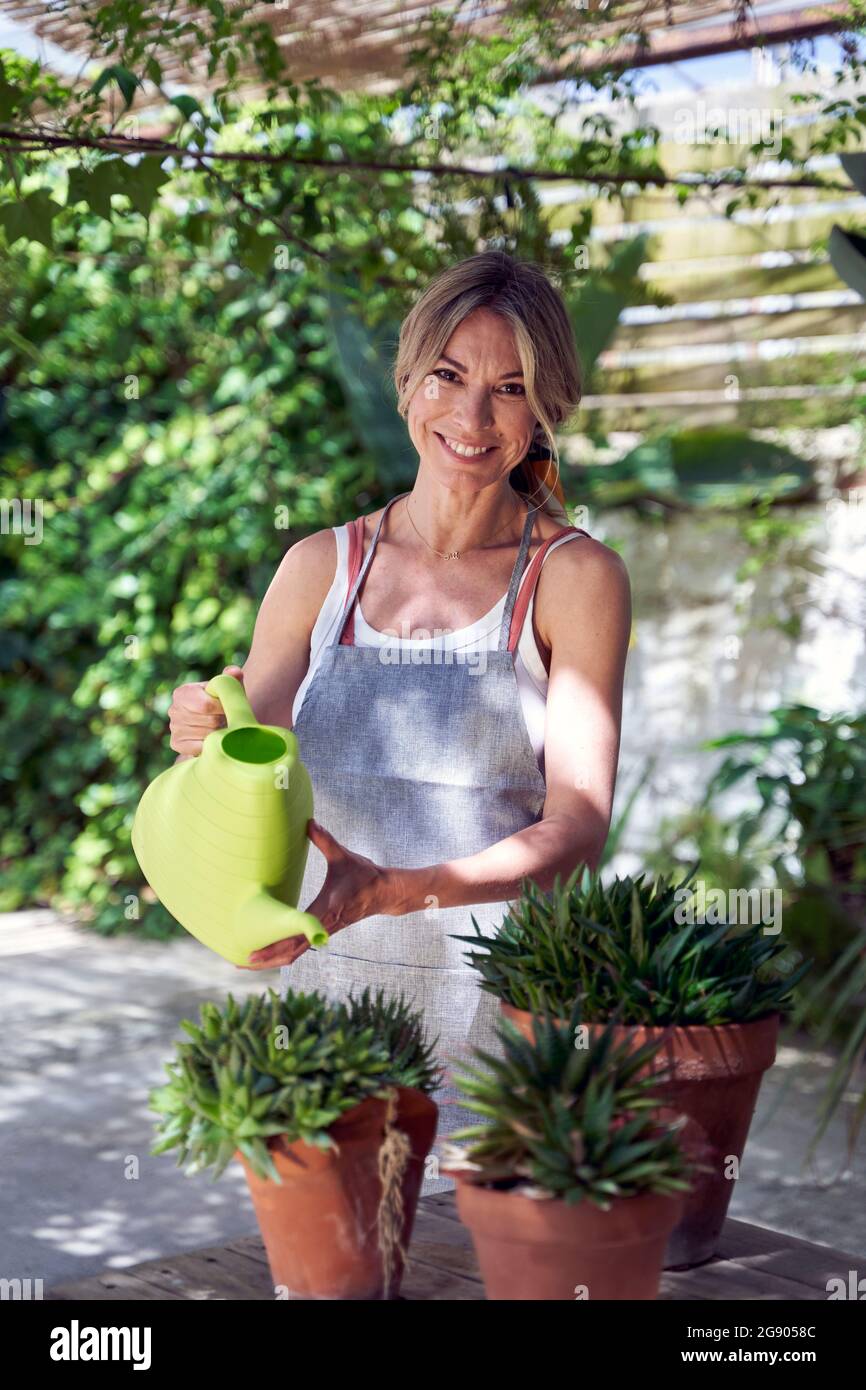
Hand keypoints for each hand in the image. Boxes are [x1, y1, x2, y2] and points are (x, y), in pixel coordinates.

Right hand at [168, 664, 244, 758]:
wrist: (213, 722)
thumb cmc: (220, 702)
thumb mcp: (225, 689)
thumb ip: (231, 678)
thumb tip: (234, 671)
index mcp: (182, 692)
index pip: (206, 705)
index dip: (222, 708)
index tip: (227, 707)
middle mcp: (174, 710)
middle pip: (209, 721)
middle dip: (222, 721)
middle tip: (224, 718)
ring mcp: (174, 728)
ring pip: (206, 735)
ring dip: (218, 733)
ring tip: (218, 727)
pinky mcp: (176, 744)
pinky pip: (199, 748)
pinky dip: (210, 745)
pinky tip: (212, 739)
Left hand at [244, 819, 397, 969]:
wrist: (385, 892)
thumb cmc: (364, 875)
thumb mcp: (344, 856)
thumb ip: (325, 841)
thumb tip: (309, 822)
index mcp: (325, 910)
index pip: (296, 934)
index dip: (273, 944)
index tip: (254, 952)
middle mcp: (323, 926)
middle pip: (290, 952)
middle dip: (266, 960)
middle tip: (240, 963)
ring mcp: (324, 932)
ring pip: (295, 954)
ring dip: (273, 960)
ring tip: (248, 963)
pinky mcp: (324, 932)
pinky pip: (301, 948)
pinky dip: (284, 953)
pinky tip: (271, 953)